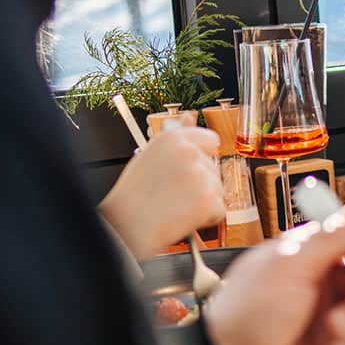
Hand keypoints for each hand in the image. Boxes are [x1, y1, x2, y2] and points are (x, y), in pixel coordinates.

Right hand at [98, 124, 223, 258]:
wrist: (125, 227)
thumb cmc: (132, 196)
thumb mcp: (149, 157)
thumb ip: (175, 140)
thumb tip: (189, 117)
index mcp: (173, 139)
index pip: (209, 139)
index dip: (202, 157)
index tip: (191, 169)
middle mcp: (189, 152)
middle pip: (213, 168)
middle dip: (200, 183)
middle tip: (172, 193)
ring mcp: (201, 176)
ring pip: (218, 189)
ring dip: (203, 201)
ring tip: (174, 206)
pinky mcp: (209, 200)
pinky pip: (218, 210)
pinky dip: (205, 218)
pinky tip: (182, 217)